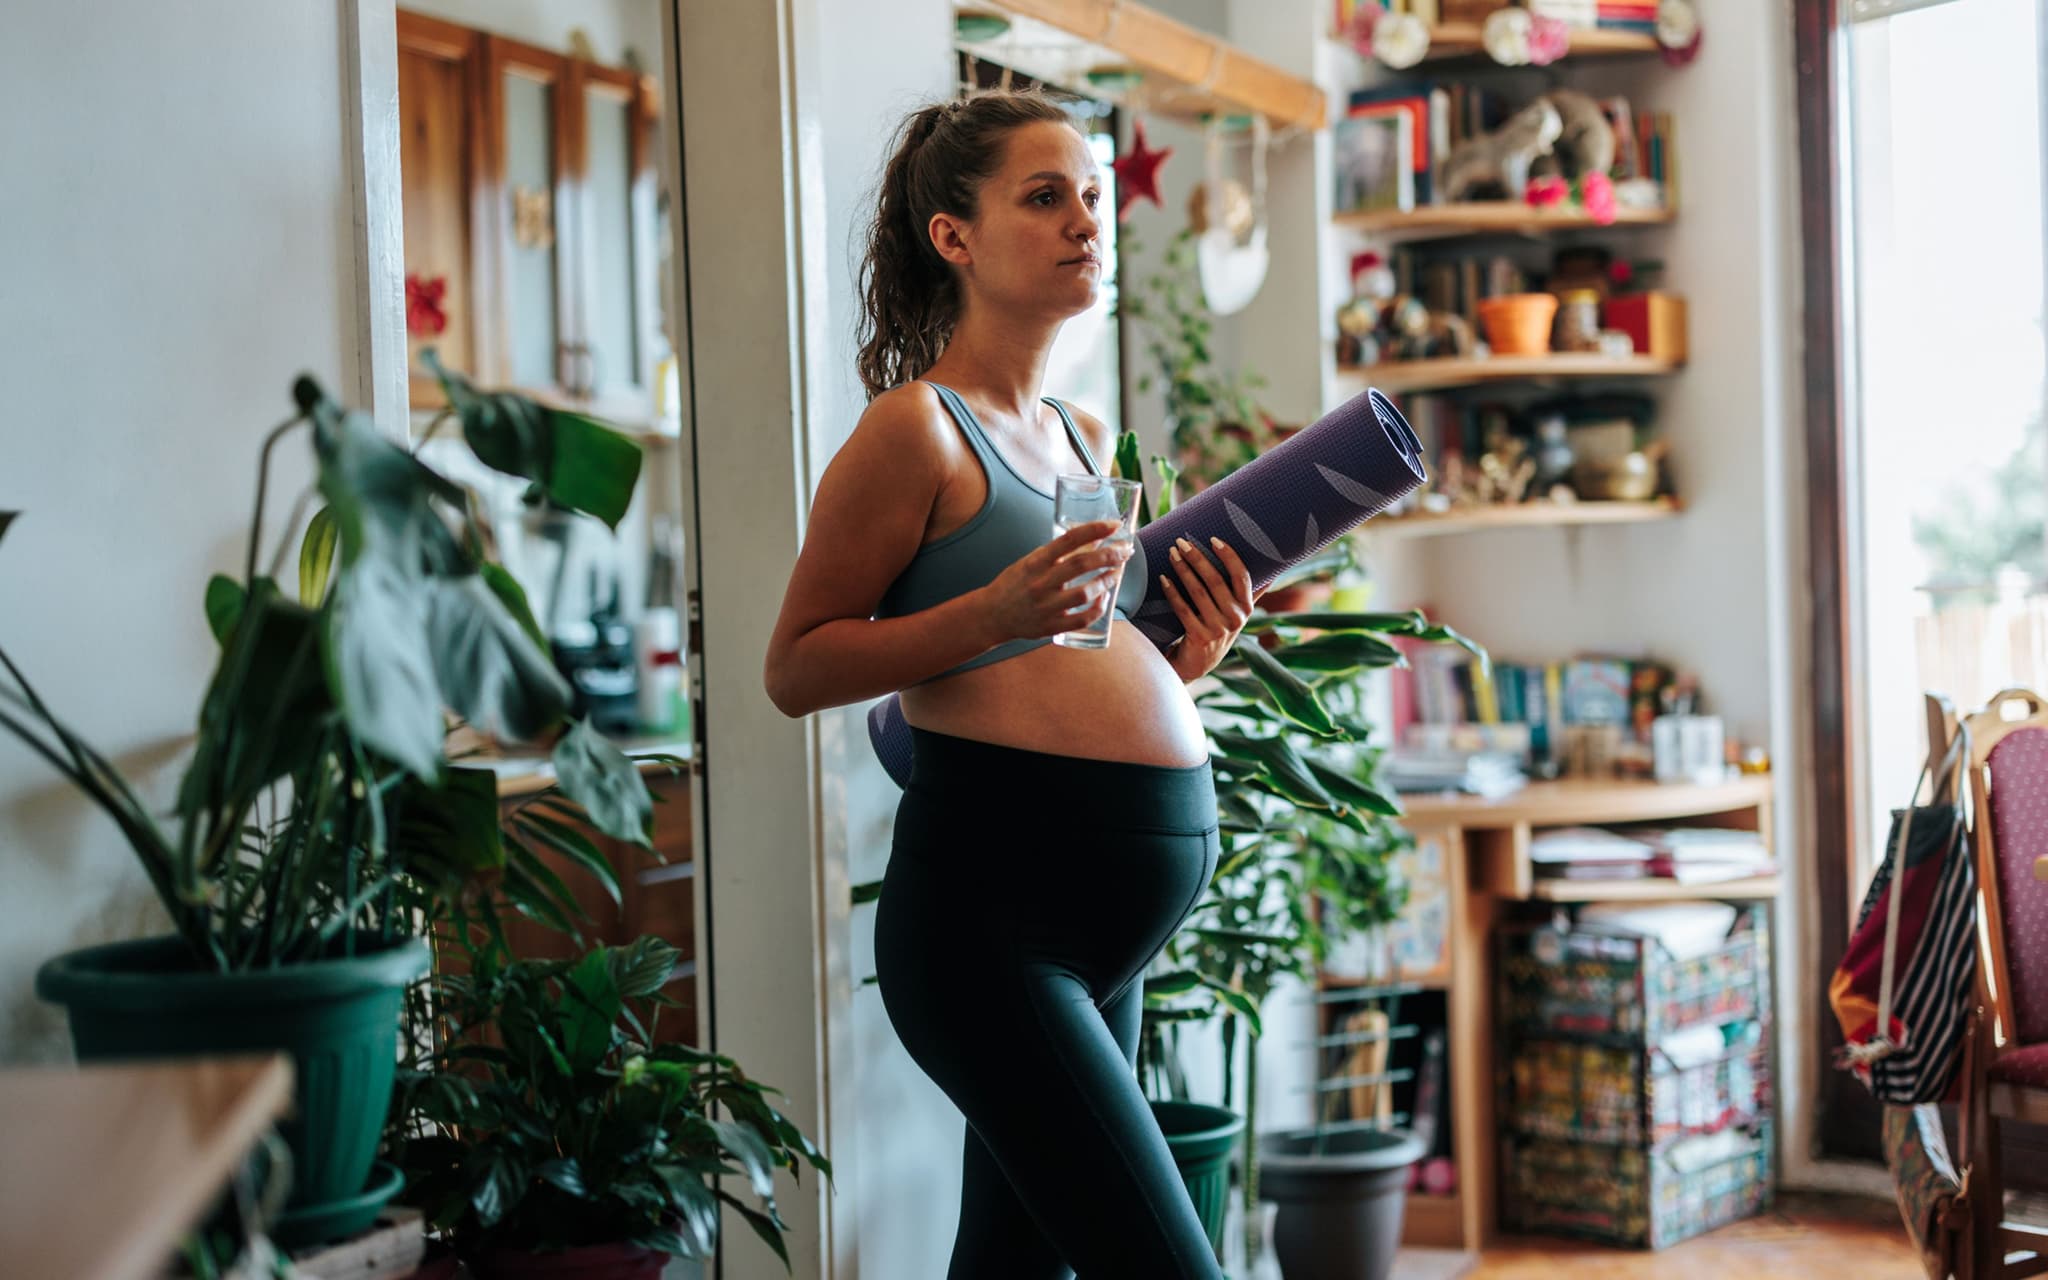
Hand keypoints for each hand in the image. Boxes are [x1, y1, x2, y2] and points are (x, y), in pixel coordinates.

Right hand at [977, 519, 1130, 643]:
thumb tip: (1094, 539)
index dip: (1095, 530)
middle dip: (1110, 555)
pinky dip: (1097, 609)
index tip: (1114, 525)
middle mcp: (1040, 583)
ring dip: (1107, 581)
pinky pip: (1081, 619)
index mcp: (1035, 562)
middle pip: (1082, 564)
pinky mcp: (1050, 626)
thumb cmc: (1014, 584)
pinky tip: (1104, 599)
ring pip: (1085, 592)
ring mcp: (1046, 606)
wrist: (991, 615)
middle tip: (1125, 550)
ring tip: (1118, 572)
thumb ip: (1059, 553)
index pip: (1069, 540)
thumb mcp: (1031, 562)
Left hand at [1160, 536, 1262, 681]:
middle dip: (1197, 558)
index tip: (1213, 539)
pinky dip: (1172, 591)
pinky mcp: (1199, 637)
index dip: (1229, 556)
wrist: (1197, 664)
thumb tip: (1272, 573)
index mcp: (1247, 608)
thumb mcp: (1236, 615)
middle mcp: (1236, 618)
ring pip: (1198, 591)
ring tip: (1172, 554)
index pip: (1241, 576)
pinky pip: (1183, 608)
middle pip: (1215, 580)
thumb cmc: (1215, 630)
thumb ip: (1251, 595)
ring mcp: (1218, 629)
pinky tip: (1163, 578)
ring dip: (1183, 569)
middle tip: (1182, 542)